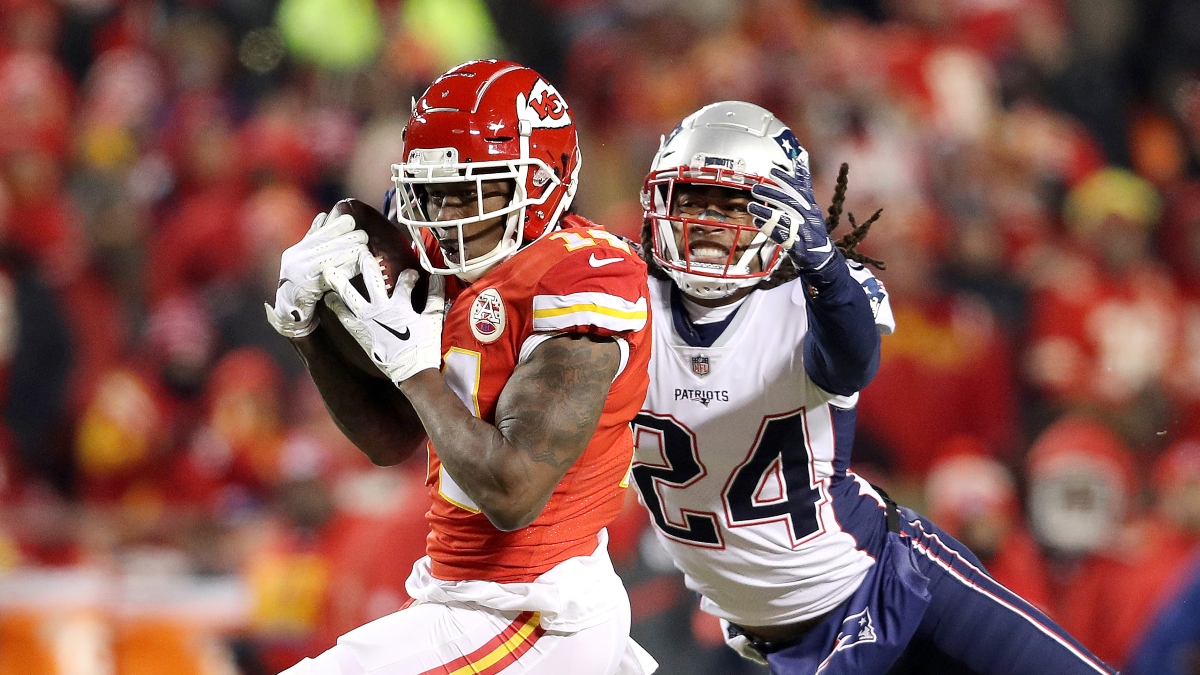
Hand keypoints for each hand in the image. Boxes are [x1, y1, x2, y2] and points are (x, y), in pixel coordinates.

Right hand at [265, 212, 367, 337]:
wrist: (290, 313)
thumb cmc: (302, 284)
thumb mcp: (304, 259)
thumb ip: (313, 239)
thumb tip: (323, 216)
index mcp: (295, 251)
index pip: (317, 234)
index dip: (335, 227)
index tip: (352, 221)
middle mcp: (294, 261)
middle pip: (324, 246)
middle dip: (346, 239)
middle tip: (364, 236)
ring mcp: (298, 275)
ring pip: (327, 260)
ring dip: (348, 254)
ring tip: (364, 249)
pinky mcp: (306, 290)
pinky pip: (328, 278)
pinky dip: (344, 272)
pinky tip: (357, 267)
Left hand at [322, 248, 445, 383]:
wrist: (410, 371)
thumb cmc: (423, 346)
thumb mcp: (433, 319)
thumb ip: (435, 296)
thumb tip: (438, 277)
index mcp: (401, 304)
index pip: (404, 281)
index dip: (409, 275)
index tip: (412, 274)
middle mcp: (381, 308)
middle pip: (371, 280)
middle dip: (365, 263)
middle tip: (358, 251)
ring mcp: (368, 320)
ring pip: (350, 296)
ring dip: (339, 282)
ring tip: (328, 271)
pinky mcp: (360, 332)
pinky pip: (344, 317)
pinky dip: (337, 307)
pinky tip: (329, 300)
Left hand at [749, 165, 837, 272]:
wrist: (822, 257)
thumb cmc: (812, 229)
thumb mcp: (811, 208)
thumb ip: (804, 187)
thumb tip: (801, 160)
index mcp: (811, 207)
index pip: (800, 189)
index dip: (786, 180)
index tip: (772, 171)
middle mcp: (809, 217)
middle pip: (789, 203)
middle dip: (771, 194)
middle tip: (755, 189)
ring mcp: (804, 231)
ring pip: (783, 219)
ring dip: (766, 212)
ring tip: (751, 206)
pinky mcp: (797, 245)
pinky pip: (780, 235)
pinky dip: (768, 229)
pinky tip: (756, 223)